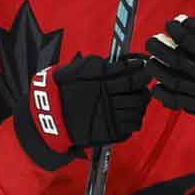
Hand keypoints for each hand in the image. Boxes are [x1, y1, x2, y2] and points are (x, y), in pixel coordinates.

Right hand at [13, 54, 152, 169]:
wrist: (49, 116)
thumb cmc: (62, 88)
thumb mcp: (77, 69)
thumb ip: (100, 65)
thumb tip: (122, 62)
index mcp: (102, 83)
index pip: (130, 75)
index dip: (141, 70)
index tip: (145, 65)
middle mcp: (109, 100)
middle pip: (138, 93)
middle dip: (144, 86)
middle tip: (145, 82)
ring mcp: (111, 117)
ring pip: (138, 109)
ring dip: (142, 102)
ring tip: (140, 98)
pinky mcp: (111, 132)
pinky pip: (133, 125)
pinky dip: (136, 118)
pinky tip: (133, 113)